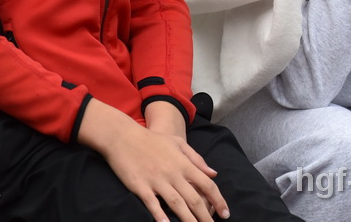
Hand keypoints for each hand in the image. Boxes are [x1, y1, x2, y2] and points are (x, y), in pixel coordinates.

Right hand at [80, 99, 228, 221]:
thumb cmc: (153, 140)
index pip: (207, 184)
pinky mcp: (140, 186)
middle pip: (194, 199)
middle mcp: (173, 174)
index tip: (225, 212)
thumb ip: (196, 159)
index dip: (218, 200)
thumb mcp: (178, 143)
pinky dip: (160, 215)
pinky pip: (152, 204)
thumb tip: (213, 173)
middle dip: (205, 216)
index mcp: (184, 164)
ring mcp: (157, 181)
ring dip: (188, 220)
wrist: (124, 137)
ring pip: (177, 204)